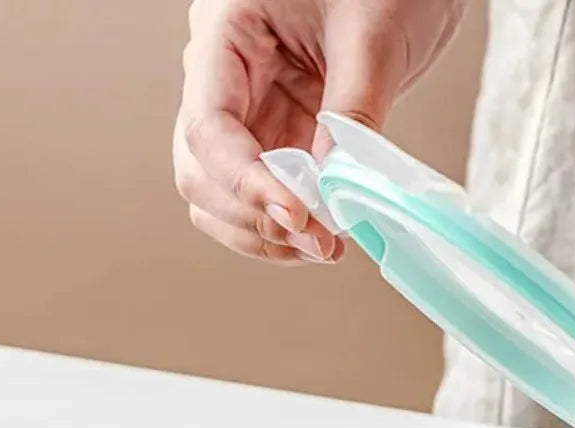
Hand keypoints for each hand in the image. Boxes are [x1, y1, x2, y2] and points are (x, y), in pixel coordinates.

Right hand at [175, 0, 465, 262]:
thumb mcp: (374, 36)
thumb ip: (351, 114)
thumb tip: (331, 191)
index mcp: (227, 32)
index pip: (208, 127)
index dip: (247, 183)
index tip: (297, 216)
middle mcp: (223, 77)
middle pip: (200, 171)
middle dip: (252, 217)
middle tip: (316, 241)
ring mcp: (248, 112)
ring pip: (220, 196)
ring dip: (263, 234)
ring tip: (321, 247)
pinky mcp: (277, 137)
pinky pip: (260, 197)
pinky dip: (283, 227)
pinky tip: (320, 237)